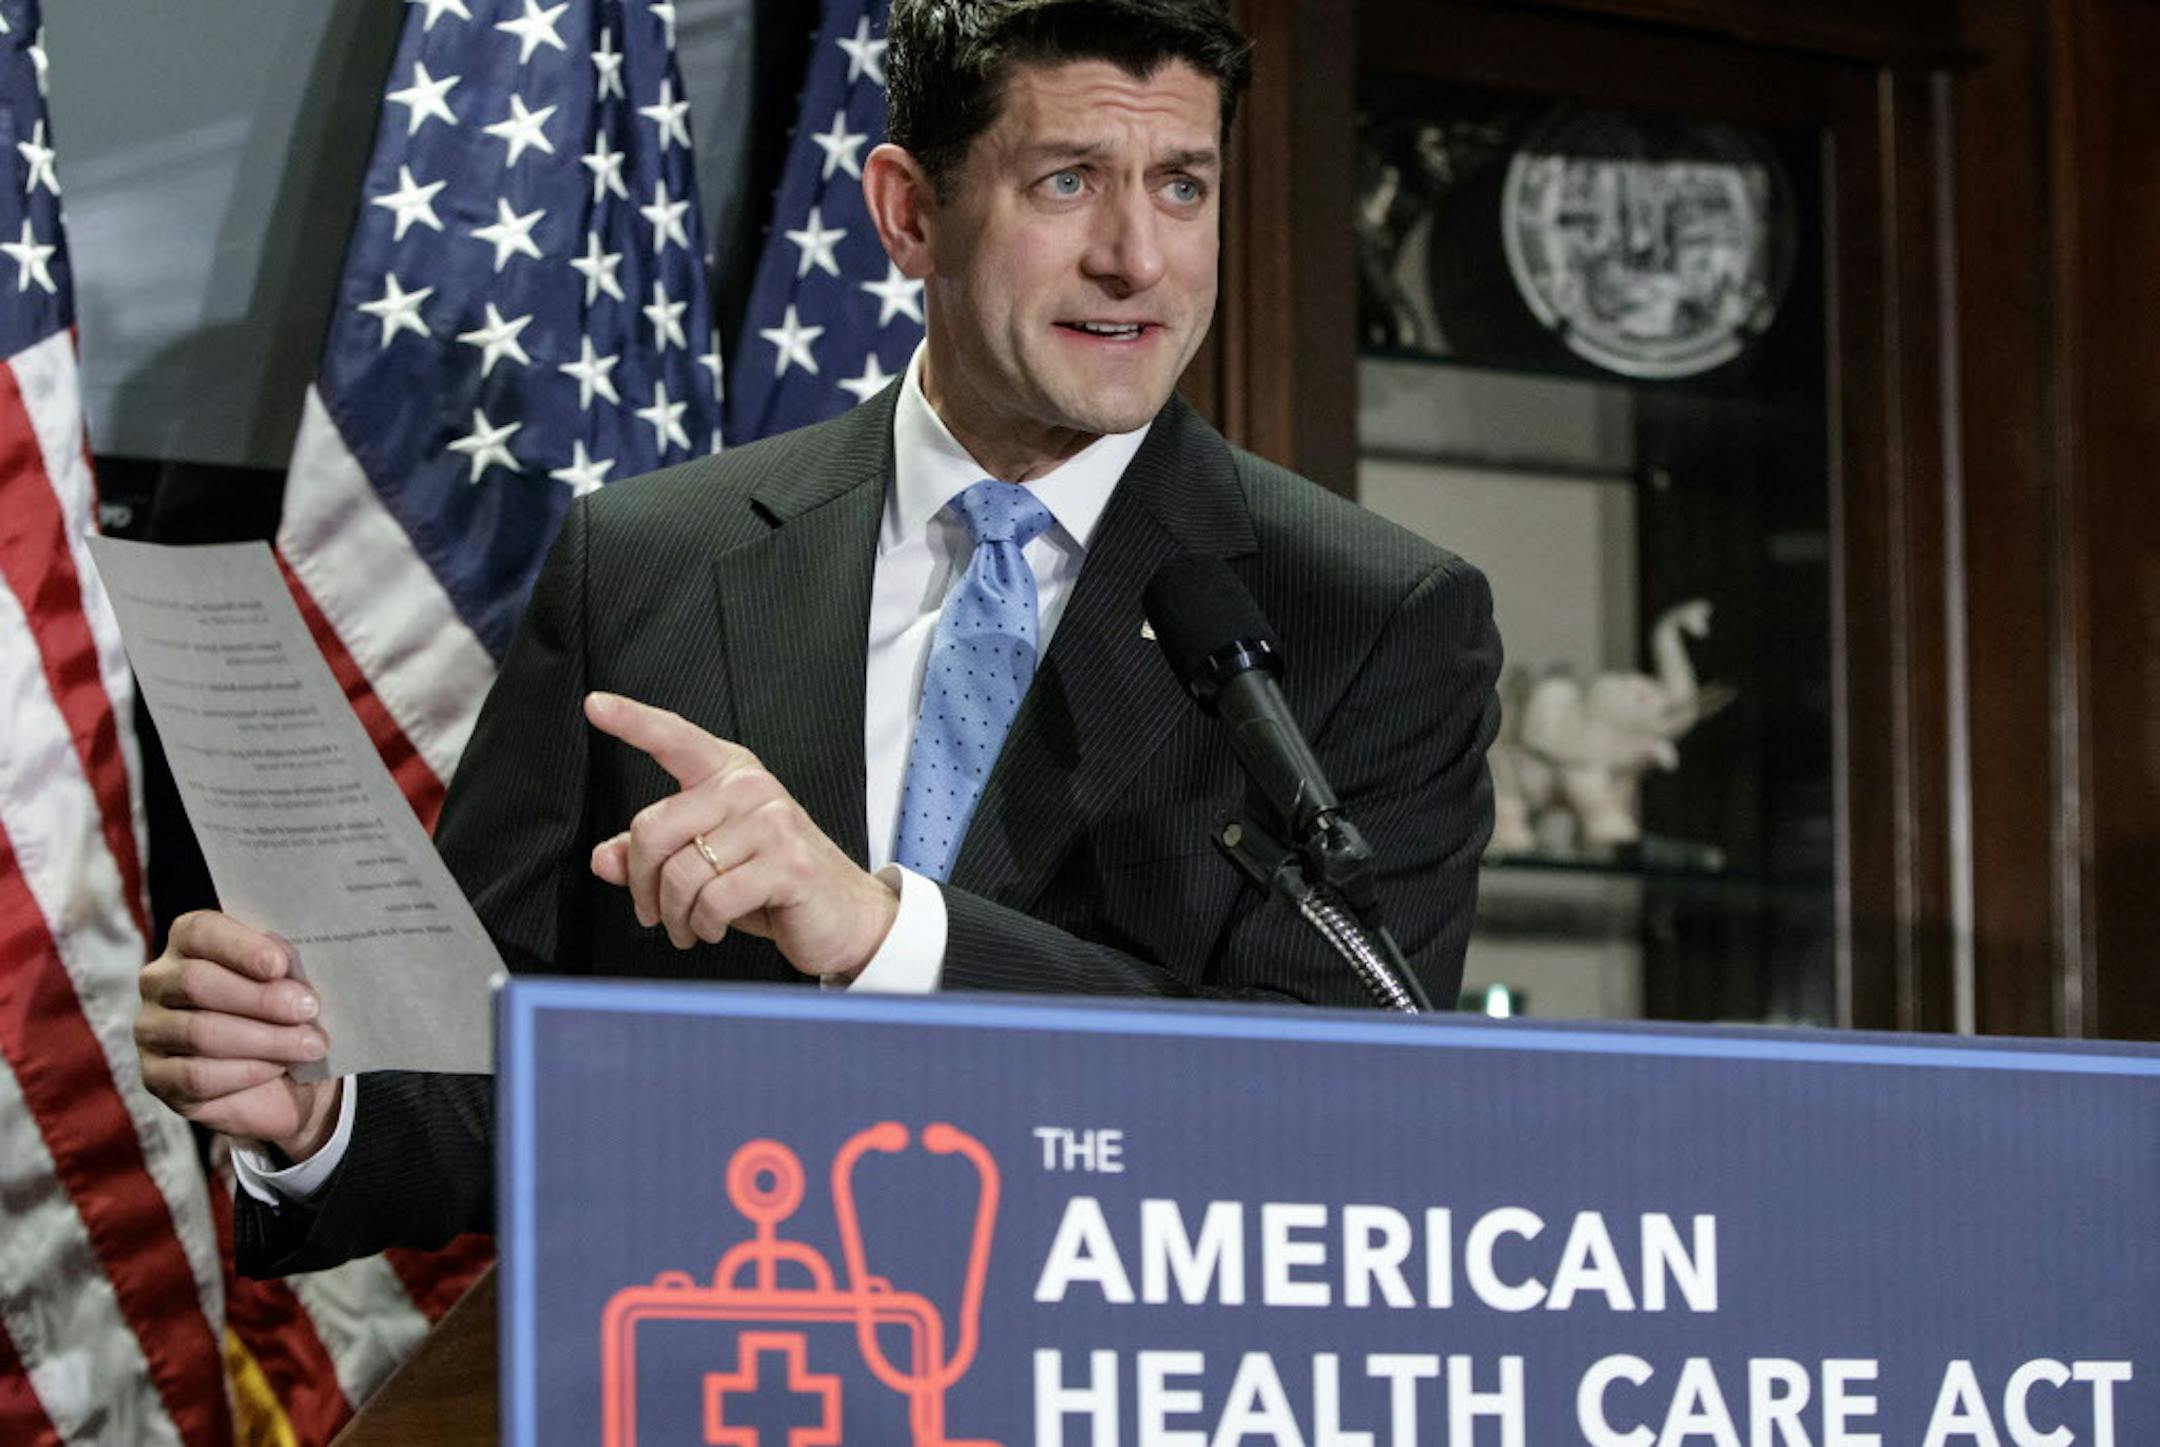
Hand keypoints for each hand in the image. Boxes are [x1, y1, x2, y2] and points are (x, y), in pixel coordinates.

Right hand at [135, 911, 341, 1161]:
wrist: (281, 1078)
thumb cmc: (286, 1012)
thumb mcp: (292, 982)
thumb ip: (287, 966)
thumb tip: (287, 964)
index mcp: (188, 943)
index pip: (200, 932)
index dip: (240, 947)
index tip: (279, 965)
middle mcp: (159, 982)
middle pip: (197, 982)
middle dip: (260, 998)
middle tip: (308, 1009)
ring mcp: (151, 1031)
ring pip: (200, 1033)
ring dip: (266, 1040)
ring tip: (310, 1045)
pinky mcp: (156, 1077)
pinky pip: (198, 1076)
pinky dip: (247, 1071)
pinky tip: (278, 1068)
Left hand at [585, 691, 898, 977]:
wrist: (845, 917)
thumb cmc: (775, 885)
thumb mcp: (708, 864)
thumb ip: (655, 856)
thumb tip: (605, 859)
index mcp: (729, 774)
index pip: (674, 738)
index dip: (632, 721)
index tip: (596, 705)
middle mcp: (750, 788)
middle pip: (654, 827)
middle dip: (643, 882)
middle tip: (653, 911)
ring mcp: (773, 823)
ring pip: (682, 872)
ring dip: (674, 914)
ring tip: (688, 927)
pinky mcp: (788, 863)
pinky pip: (714, 899)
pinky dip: (704, 925)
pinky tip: (714, 928)